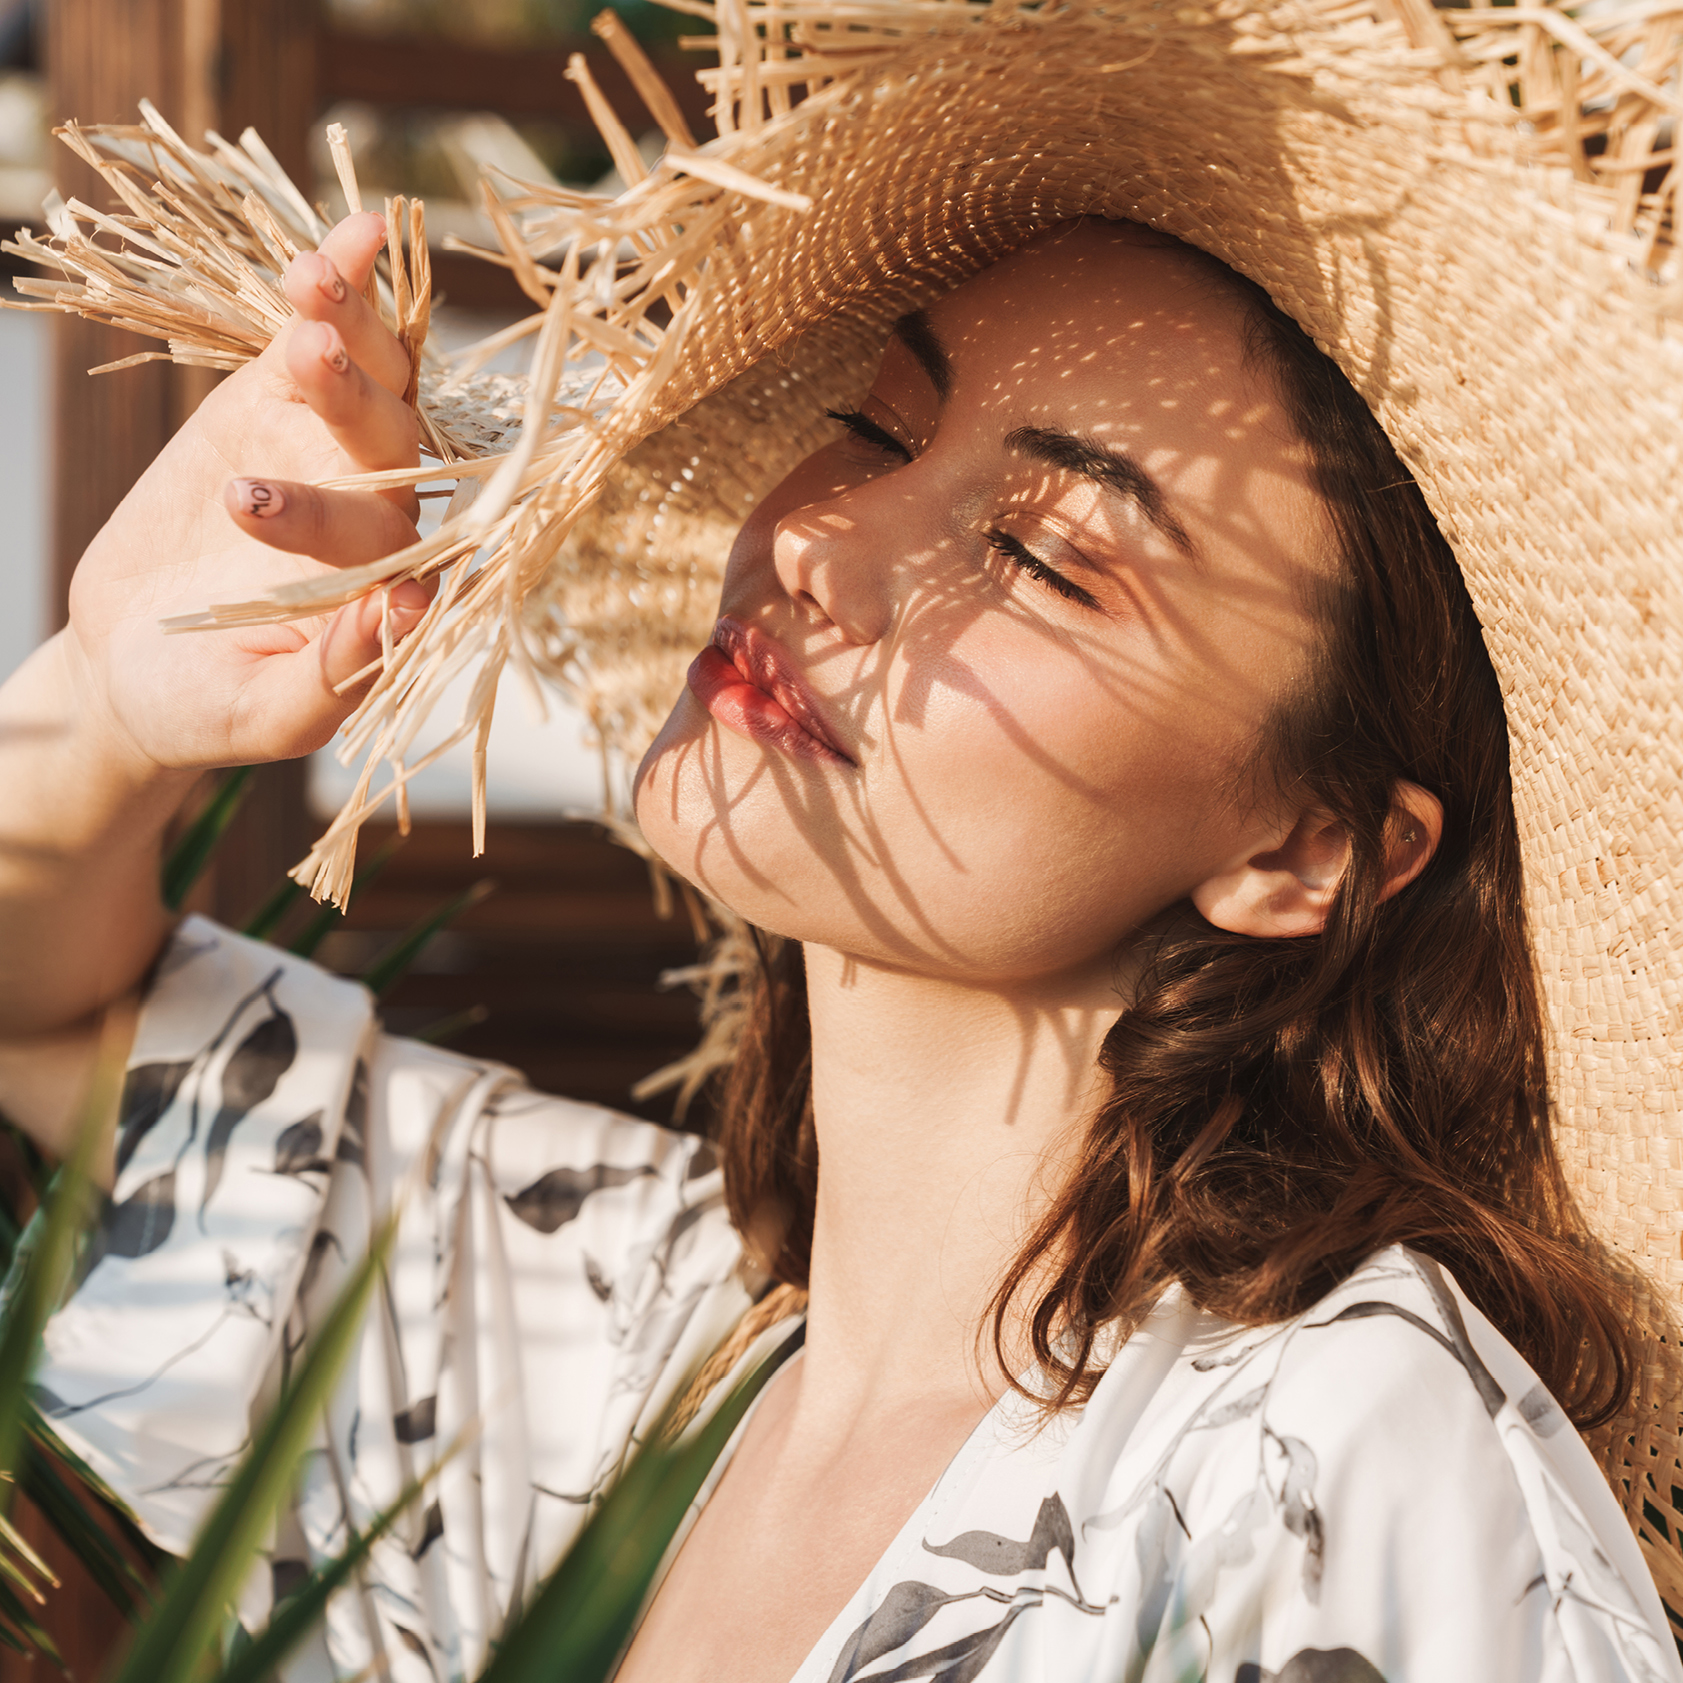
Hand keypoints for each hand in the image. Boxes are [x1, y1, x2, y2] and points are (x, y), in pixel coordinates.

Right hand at [66, 212, 427, 773]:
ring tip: (311, 286)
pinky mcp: (283, 402)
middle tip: (309, 358)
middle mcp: (385, 516)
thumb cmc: (204, 703)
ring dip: (351, 328)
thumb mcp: (264, 713)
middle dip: (356, 402)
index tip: (368, 547)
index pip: (411, 555)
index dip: (387, 537)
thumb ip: (335, 675)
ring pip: (371, 381)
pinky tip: (349, 234)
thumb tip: (410, 610)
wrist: (133, 654)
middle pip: (395, 448)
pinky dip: (341, 286)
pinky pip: (320, 337)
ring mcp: (338, 450)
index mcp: (394, 594)